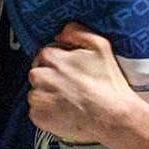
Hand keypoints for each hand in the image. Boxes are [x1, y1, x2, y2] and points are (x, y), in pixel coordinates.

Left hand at [28, 22, 141, 143]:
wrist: (111, 117)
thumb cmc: (107, 83)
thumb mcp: (100, 45)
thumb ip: (77, 31)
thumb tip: (61, 33)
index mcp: (50, 56)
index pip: (45, 56)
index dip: (60, 64)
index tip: (71, 73)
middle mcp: (38, 75)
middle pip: (38, 74)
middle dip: (51, 79)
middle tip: (72, 88)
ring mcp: (37, 97)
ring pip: (37, 93)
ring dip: (49, 96)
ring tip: (70, 101)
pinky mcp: (37, 116)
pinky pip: (37, 111)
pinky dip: (48, 113)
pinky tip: (66, 112)